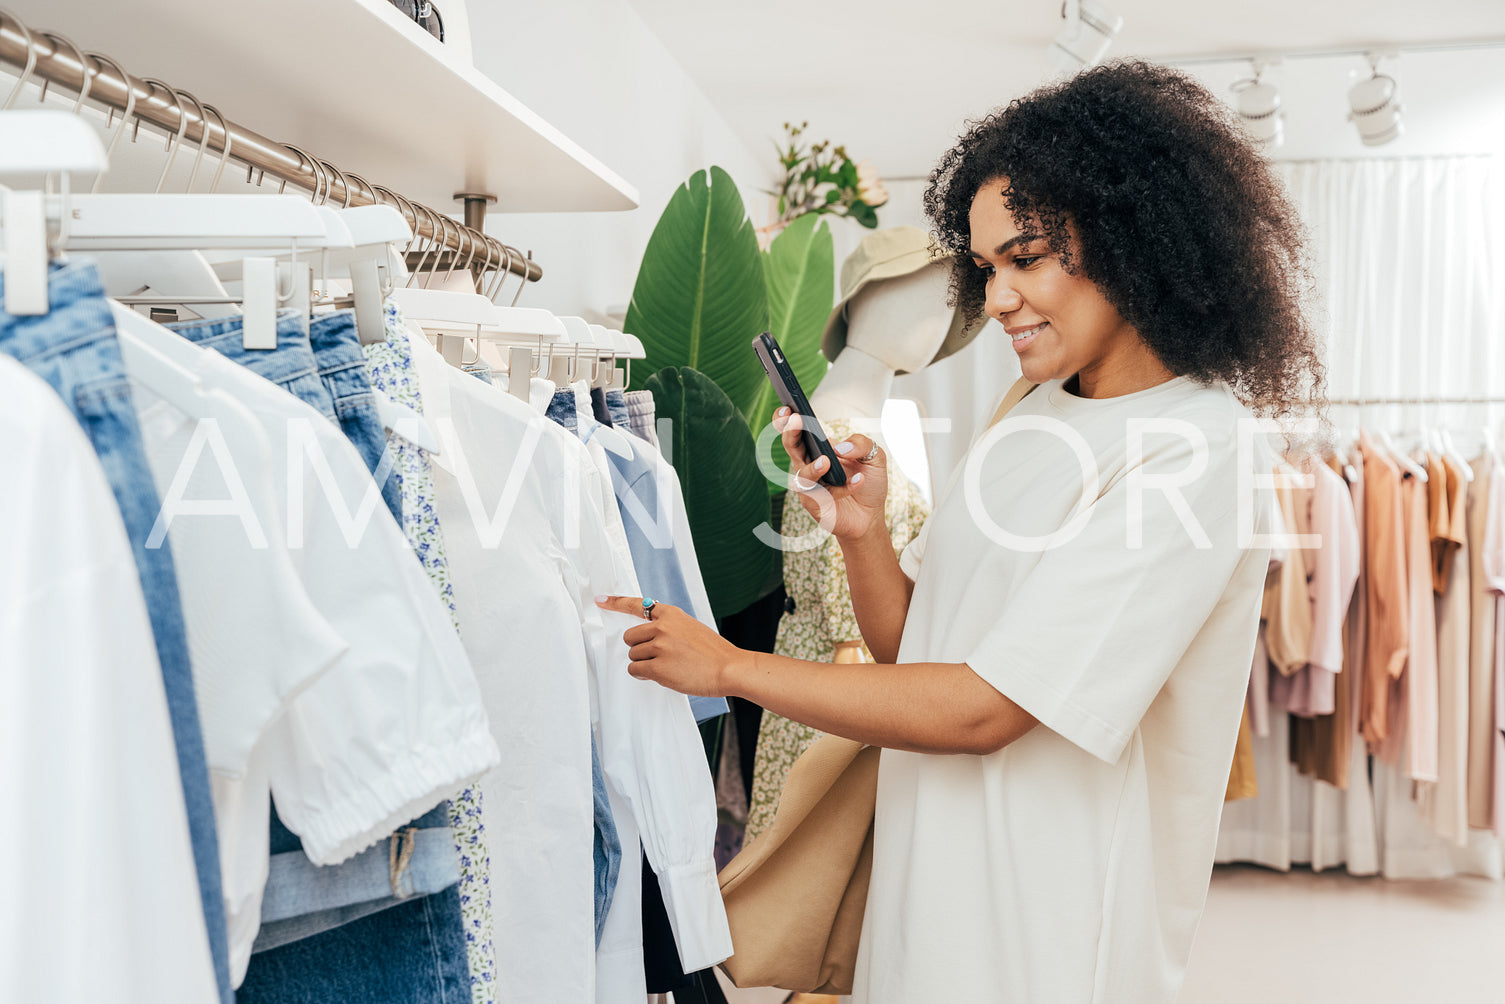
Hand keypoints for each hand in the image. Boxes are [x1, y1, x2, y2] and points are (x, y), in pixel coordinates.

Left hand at [594, 595, 746, 696]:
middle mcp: (662, 627)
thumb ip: (669, 627)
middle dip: (639, 648)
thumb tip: (649, 637)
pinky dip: (644, 675)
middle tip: (658, 655)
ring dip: (644, 663)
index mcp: (671, 614)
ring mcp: (659, 647)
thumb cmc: (713, 652)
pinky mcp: (657, 667)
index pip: (637, 604)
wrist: (729, 668)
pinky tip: (662, 675)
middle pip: (630, 637)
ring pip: (632, 655)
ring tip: (667, 666)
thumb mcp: (691, 627)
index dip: (616, 603)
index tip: (600, 600)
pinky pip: (635, 670)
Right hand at [776, 407, 888, 541]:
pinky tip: (858, 480)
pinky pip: (824, 495)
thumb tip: (840, 448)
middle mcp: (808, 465)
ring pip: (802, 475)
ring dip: (812, 467)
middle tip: (795, 421)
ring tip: (826, 460)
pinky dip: (843, 487)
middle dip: (789, 433)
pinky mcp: (816, 506)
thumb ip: (861, 443)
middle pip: (791, 447)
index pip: (797, 430)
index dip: (787, 419)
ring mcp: (810, 487)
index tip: (787, 407)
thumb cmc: (868, 483)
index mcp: (818, 449)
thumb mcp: (874, 456)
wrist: (871, 516)